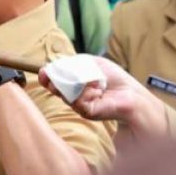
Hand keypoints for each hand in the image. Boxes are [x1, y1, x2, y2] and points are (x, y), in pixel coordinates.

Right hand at [39, 56, 166, 137]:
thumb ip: (73, 63)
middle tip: (60, 78)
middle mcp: (73, 95)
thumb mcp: (92, 63)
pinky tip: (98, 91)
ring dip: (77, 85)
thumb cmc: (114, 78)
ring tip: (94, 82)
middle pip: (55, 88)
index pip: (53, 80)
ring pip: (65, 95)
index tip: (44, 72)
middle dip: (55, 82)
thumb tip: (56, 64)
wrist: (131, 92)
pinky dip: (87, 93)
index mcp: (73, 83)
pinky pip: (78, 101)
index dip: (47, 76)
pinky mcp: (86, 112)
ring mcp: (79, 104)